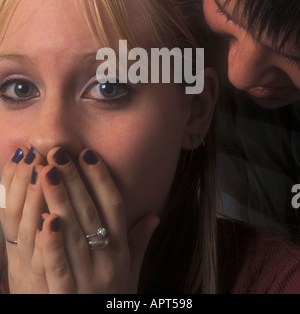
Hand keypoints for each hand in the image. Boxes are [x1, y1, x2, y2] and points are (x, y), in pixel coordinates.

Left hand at [0, 147, 158, 292]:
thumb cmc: (113, 300)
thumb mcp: (130, 274)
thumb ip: (139, 244)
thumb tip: (155, 216)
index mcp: (120, 252)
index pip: (113, 207)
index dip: (101, 179)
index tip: (87, 154)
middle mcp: (107, 262)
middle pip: (91, 213)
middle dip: (74, 180)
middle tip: (59, 152)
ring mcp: (88, 280)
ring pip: (74, 234)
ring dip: (60, 200)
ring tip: (46, 172)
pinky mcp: (66, 297)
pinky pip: (60, 267)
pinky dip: (53, 243)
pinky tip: (45, 219)